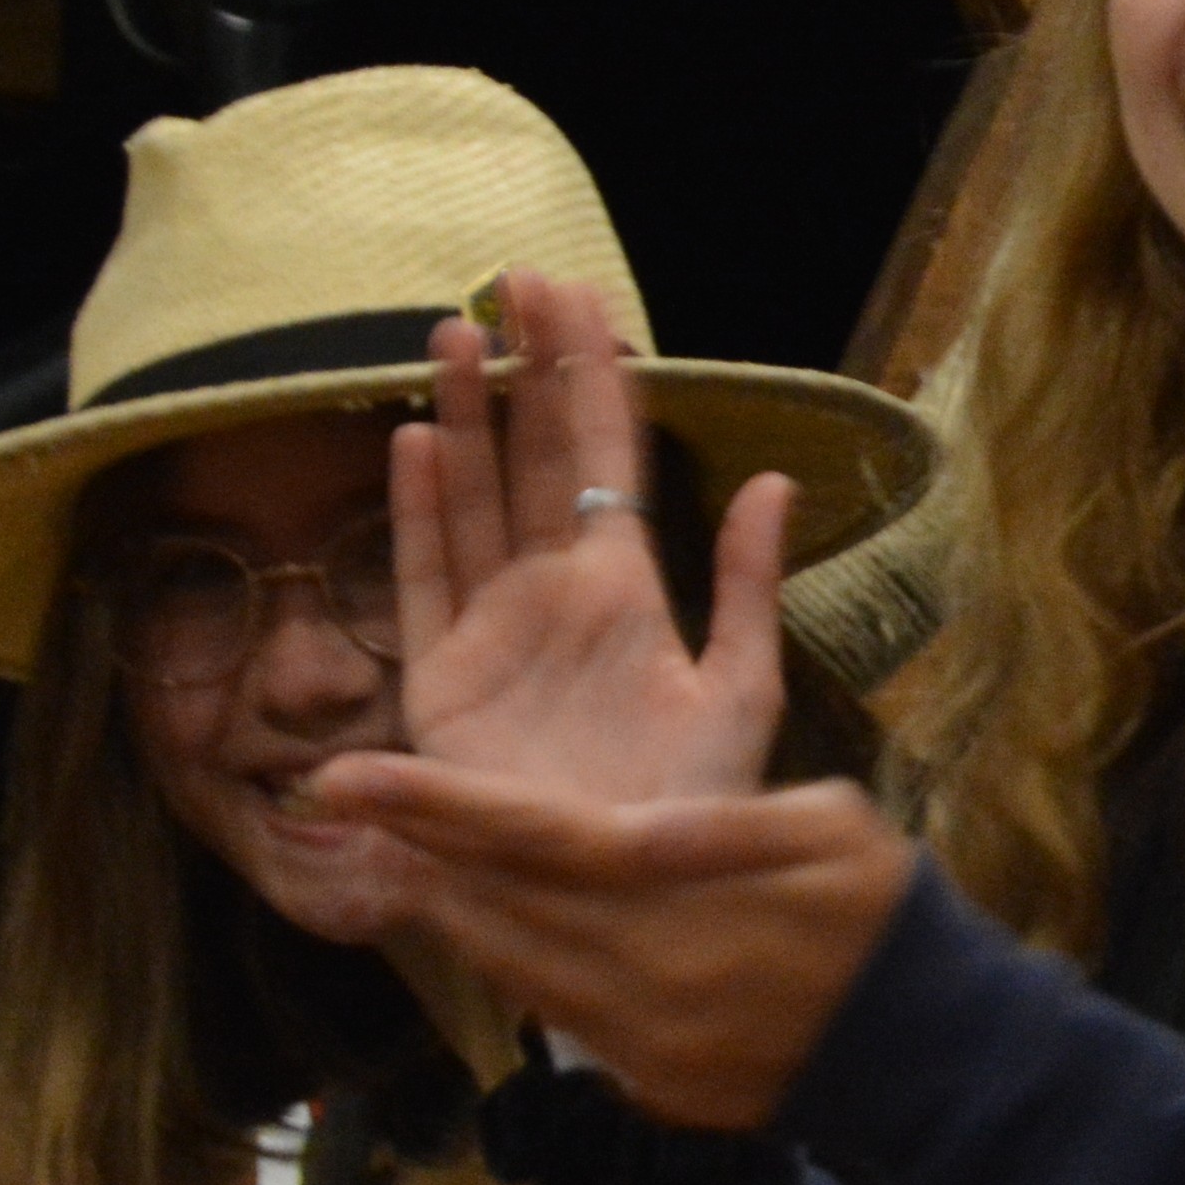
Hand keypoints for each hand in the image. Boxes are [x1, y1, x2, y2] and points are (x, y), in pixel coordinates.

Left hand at [292, 762, 915, 1127]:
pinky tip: (480, 928)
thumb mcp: (825, 827)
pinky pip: (555, 1015)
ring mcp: (643, 1040)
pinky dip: (506, 964)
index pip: (533, 840)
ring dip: (448, 907)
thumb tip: (619, 826)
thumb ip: (717, 824)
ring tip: (391, 856)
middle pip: (502, 904)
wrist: (928, 1051)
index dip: (435, 806)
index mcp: (685, 899)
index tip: (350, 773)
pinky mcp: (650, 1081)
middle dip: (417, 849)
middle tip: (342, 801)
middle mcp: (646, 977)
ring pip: (514, 964)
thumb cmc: (880, 912)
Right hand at [385, 276, 789, 812]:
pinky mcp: (442, 679)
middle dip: (523, 371)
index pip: (606, 457)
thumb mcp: (742, 693)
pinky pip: (425, 577)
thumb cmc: (692, 806)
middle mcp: (552, 595)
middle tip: (512, 283)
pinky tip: (413, 440)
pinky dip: (418, 510)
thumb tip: (772, 482)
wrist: (627, 901)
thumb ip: (750, 587)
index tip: (578, 295)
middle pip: (532, 460)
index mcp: (625, 588)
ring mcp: (492, 630)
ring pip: (473, 501)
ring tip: (450, 337)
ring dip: (464, 419)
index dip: (593, 375)